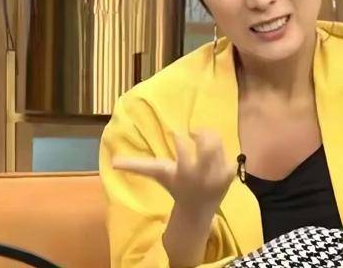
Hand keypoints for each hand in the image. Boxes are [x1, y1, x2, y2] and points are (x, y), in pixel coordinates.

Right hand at [112, 130, 235, 209]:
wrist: (197, 209)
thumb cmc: (175, 186)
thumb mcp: (157, 174)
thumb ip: (136, 165)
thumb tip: (112, 160)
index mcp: (182, 170)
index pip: (181, 142)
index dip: (180, 137)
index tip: (180, 138)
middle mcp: (201, 173)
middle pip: (208, 140)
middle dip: (202, 133)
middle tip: (195, 134)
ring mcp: (217, 174)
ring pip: (218, 142)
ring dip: (210, 139)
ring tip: (204, 144)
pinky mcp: (230, 174)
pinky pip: (230, 152)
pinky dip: (223, 152)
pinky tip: (215, 160)